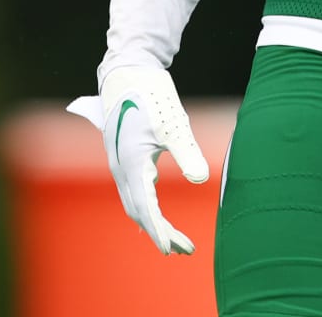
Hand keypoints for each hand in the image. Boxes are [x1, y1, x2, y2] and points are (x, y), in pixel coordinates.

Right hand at [67, 65, 209, 254]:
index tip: (173, 249)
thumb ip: (187, 152)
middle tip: (184, 250)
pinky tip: (154, 212)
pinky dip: (145, 206)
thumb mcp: (173, 124)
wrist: (128, 71)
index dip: (160, 231)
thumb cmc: (151, 95)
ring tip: (174, 239)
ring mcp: (119, 163)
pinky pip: (132, 190)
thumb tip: (201, 179)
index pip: (145, 208)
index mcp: (131, 164)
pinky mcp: (124, 156)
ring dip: (152, 222)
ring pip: (134, 202)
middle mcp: (120, 169)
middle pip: (139, 211)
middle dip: (160, 232)